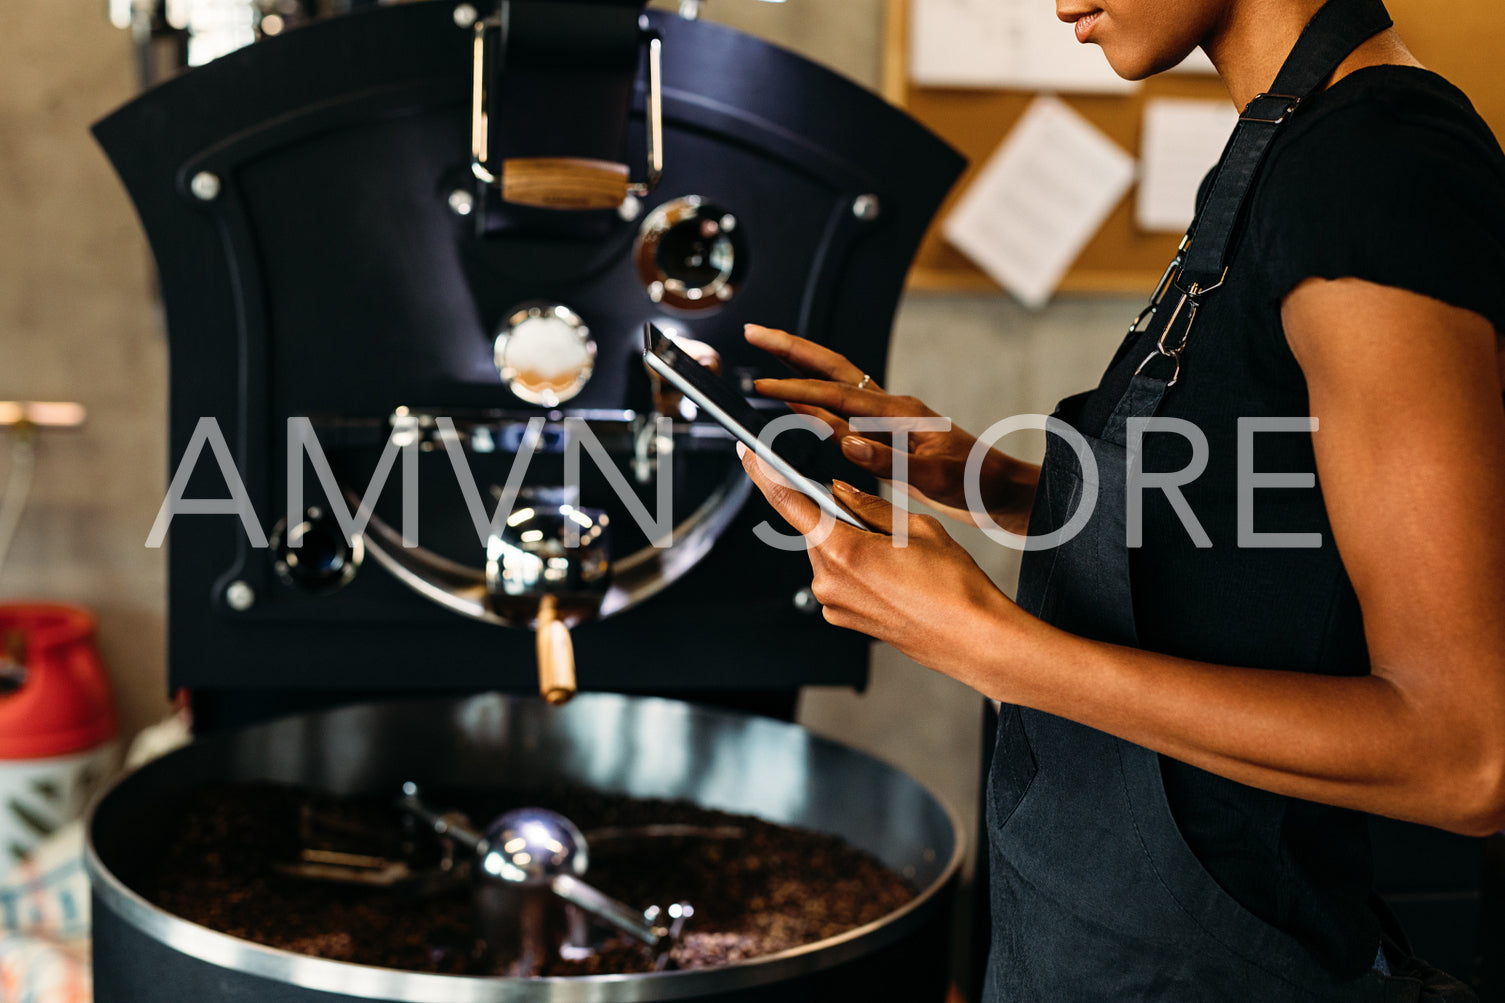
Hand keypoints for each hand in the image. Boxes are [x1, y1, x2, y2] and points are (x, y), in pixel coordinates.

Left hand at [737, 442, 1021, 685]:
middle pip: (814, 530)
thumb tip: (840, 492)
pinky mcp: (844, 618)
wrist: (973, 638)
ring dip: (849, 543)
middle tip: (878, 520)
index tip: (748, 454)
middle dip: (835, 515)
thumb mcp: (915, 527)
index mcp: (842, 550)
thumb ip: (869, 506)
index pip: (788, 502)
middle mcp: (828, 581)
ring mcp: (834, 604)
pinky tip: (891, 573)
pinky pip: (839, 579)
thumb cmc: (954, 586)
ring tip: (896, 553)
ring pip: (828, 554)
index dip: (764, 474)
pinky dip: (857, 567)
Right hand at [744, 324, 1037, 532]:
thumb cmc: (976, 481)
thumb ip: (891, 461)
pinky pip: (841, 418)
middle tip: (754, 332)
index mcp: (899, 413)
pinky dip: (814, 409)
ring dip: (798, 374)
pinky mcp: (886, 439)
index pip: (837, 396)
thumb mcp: (936, 475)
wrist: (1000, 492)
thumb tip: (847, 443)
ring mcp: (886, 422)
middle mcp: (889, 409)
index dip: (797, 391)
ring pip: (833, 389)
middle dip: (791, 350)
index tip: (761, 388)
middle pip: (831, 369)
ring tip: (764, 364)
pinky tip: (796, 409)